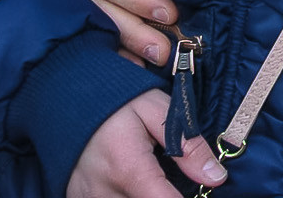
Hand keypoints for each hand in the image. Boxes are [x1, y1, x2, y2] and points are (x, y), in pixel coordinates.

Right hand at [66, 89, 226, 196]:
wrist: (65, 95)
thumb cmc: (116, 100)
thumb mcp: (158, 111)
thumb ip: (188, 147)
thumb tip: (216, 178)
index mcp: (127, 169)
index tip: (200, 191)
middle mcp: (102, 193)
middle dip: (166, 195)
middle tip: (170, 174)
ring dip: (146, 194)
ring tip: (150, 174)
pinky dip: (126, 193)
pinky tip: (132, 180)